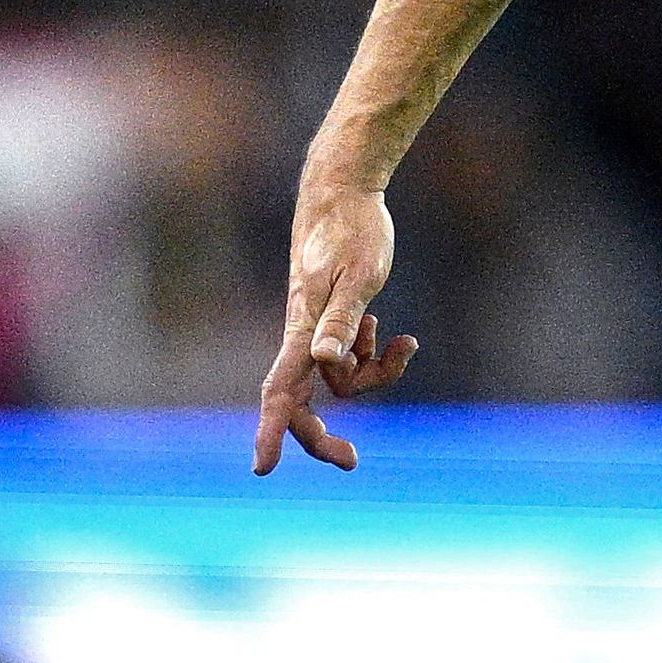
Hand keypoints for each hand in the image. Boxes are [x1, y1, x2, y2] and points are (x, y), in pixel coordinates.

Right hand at [252, 180, 416, 472]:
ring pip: (340, 380)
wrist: (341, 194)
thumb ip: (341, 320)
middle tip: (354, 461)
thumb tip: (326, 363)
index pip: (281, 392)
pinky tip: (388, 333)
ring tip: (399, 343)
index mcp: (302, 331)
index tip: (263, 468)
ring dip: (374, 373)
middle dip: (324, 434)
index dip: (270, 430)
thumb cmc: (352, 230)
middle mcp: (302, 337)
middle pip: (305, 403)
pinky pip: (351, 360)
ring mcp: (315, 332)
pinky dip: (374, 354)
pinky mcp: (331, 323)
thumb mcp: (359, 276)